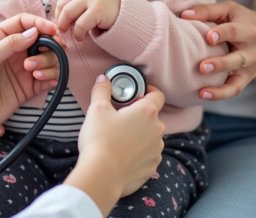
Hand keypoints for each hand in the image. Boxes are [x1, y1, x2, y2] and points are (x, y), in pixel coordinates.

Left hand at [0, 14, 59, 148]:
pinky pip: (48, 79)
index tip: (52, 29)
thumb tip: (35, 31)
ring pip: (48, 59)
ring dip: (48, 62)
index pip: (24, 23)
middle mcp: (13, 52)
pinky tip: (43, 79)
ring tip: (34, 72)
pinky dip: (52, 77)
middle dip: (50, 45)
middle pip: (41, 40)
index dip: (40, 23)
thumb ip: (10, 43)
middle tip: (50, 52)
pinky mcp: (28, 89)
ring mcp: (22, 70)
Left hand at [55, 0, 121, 40]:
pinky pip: (80, 24)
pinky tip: (82, 37)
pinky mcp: (98, 10)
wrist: (131, 15)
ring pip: (68, 13)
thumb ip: (79, 4)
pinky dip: (78, 33)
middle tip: (63, 30)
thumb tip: (60, 17)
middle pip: (62, 5)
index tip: (61, 22)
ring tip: (73, 34)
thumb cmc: (110, 12)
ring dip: (66, 26)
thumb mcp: (93, 2)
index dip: (58, 12)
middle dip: (60, 20)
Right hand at [66, 77, 165, 213]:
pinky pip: (147, 155)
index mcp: (147, 112)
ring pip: (150, 137)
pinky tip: (122, 155)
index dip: (149, 90)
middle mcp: (157, 130)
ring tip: (119, 139)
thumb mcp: (97, 109)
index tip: (138, 93)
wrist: (102, 175)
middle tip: (120, 117)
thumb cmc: (101, 139)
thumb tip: (104, 80)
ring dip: (140, 135)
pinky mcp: (152, 167)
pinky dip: (138, 153)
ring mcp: (156, 151)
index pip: (158, 95)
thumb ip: (102, 90)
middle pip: (152, 117)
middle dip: (139, 115)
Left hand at [182, 1, 255, 99]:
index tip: (208, 37)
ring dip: (219, 86)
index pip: (234, 32)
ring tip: (201, 89)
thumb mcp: (229, 10)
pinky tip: (203, 94)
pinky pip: (234, 90)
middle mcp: (251, 51)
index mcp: (248, 30)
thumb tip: (184, 15)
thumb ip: (207, 10)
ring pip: (236, 79)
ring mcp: (249, 68)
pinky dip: (220, 95)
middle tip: (202, 67)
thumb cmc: (243, 20)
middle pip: (237, 59)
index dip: (221, 34)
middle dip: (220, 64)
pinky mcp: (245, 79)